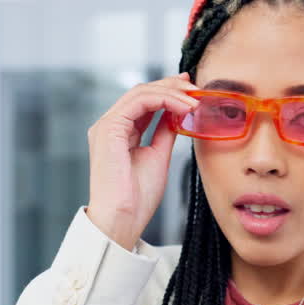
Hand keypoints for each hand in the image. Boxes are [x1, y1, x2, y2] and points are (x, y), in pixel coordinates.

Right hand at [85, 74, 198, 249]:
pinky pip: (140, 101)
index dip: (168, 92)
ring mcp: (107, 125)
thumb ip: (164, 133)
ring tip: (194, 100)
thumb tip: (177, 115)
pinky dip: (165, 99)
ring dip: (171, 91)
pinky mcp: (109, 128)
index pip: (144, 101)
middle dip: (172, 86)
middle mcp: (110, 126)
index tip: (191, 91)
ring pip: (141, 92)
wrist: (123, 219)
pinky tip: (183, 107)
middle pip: (142, 91)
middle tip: (196, 88)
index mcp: (118, 133)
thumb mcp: (157, 156)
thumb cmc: (136, 198)